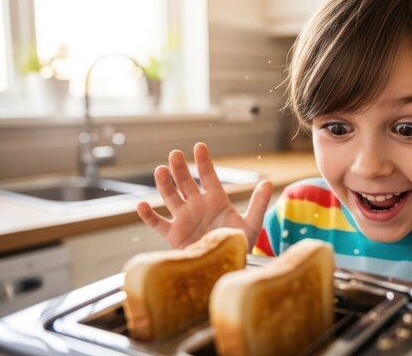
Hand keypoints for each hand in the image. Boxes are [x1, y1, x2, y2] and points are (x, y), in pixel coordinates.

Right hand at [136, 142, 272, 248]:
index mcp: (216, 200)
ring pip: (171, 197)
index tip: (199, 146)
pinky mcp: (174, 235)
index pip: (209, 177)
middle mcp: (198, 206)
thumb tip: (269, 183)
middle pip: (186, 183)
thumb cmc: (240, 245)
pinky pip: (158, 223)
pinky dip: (149, 215)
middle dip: (180, 169)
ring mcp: (184, 219)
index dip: (204, 162)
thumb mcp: (252, 223)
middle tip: (175, 154)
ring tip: (160, 170)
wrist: (226, 266)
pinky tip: (141, 205)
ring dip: (164, 184)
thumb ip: (259, 203)